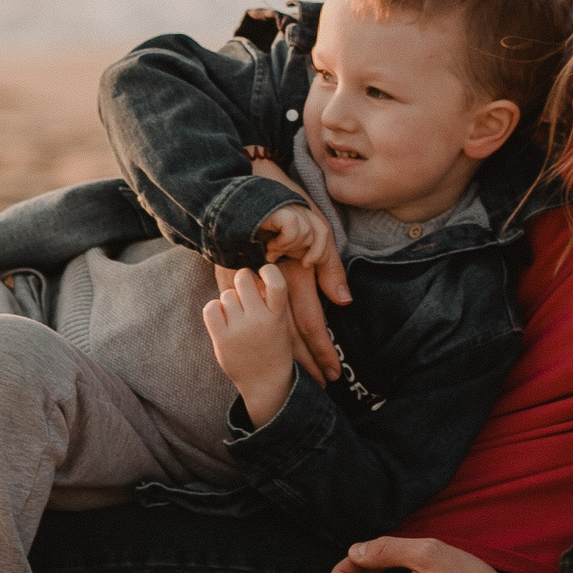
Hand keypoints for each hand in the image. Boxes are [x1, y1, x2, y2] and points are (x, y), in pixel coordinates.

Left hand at [204, 263, 297, 424]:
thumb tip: (249, 274)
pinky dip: (214, 309)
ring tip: (237, 316)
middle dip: (242, 281)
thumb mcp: (281, 324)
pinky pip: (211, 307)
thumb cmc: (273, 349)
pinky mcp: (222, 339)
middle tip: (245, 293)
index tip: (264, 272)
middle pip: (244, 278)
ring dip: (229, 301)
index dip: (268, 270)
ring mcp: (240, 330)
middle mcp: (260, 320)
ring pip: (227, 294)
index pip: (276, 281)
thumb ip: (268, 301)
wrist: (266, 384)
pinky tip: (222, 318)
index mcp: (278, 315)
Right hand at [248, 156, 348, 385]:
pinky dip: (259, 332)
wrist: (240, 187)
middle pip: (288, 335)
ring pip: (268, 328)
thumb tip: (343, 302)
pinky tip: (267, 346)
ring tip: (297, 375)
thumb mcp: (317, 228)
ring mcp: (247, 284)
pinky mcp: (229, 279)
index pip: (311, 323)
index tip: (333, 372)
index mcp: (293, 273)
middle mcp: (269, 284)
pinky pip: (248, 313)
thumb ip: (329, 267)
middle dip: (305, 362)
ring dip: (284, 355)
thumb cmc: (285, 204)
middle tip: (319, 385)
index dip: (322, 350)